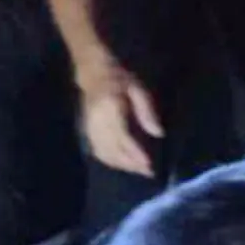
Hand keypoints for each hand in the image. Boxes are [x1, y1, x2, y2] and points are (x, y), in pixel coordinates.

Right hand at [79, 62, 163, 176]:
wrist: (92, 71)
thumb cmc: (118, 78)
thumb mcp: (137, 88)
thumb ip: (147, 111)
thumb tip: (158, 134)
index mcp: (110, 109)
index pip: (123, 138)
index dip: (136, 154)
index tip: (149, 165)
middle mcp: (97, 121)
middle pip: (113, 150)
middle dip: (130, 164)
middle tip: (147, 172)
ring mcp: (89, 127)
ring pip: (104, 154)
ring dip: (121, 165)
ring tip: (137, 170)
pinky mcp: (86, 130)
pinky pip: (96, 151)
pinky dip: (109, 161)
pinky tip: (121, 164)